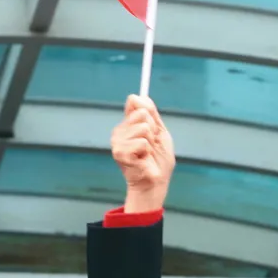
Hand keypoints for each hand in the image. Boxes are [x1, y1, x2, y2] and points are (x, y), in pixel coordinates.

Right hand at [110, 94, 174, 213]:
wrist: (155, 182)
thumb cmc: (158, 160)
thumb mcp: (159, 132)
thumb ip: (152, 114)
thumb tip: (140, 96)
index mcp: (128, 124)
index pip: (135, 101)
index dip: (149, 112)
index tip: (153, 126)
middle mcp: (119, 130)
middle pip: (142, 113)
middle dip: (153, 129)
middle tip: (151, 144)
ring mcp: (117, 141)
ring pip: (144, 128)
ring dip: (151, 142)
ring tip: (147, 154)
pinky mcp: (119, 152)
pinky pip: (142, 142)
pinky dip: (147, 152)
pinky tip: (142, 160)